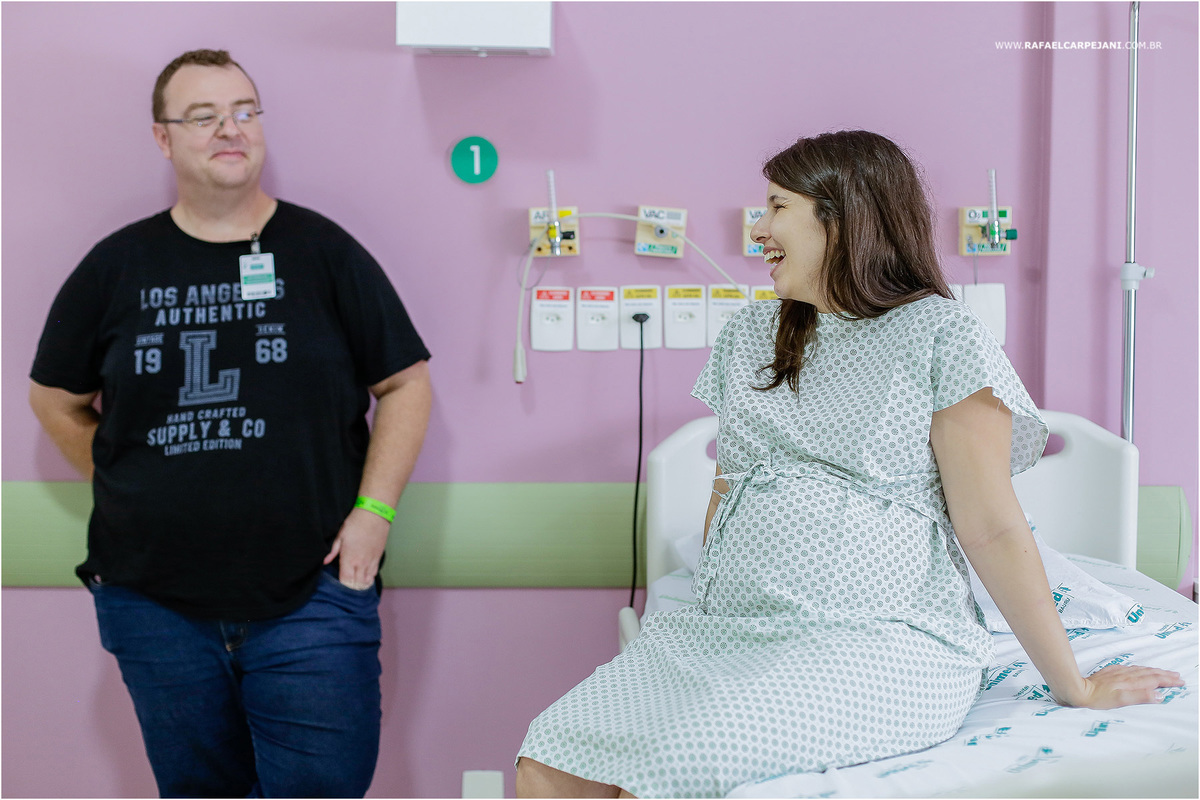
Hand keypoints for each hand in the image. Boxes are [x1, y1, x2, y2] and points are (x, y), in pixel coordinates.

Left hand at [323, 507, 390, 589]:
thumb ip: (333, 551)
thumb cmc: (355, 523)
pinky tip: (364, 576)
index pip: (346, 581)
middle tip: (346, 584)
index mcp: (349, 559)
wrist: (374, 515)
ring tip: (355, 582)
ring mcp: (371, 562)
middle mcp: (361, 563)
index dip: (342, 585)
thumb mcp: (340, 536)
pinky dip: (369, 578)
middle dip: (351, 587)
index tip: (339, 582)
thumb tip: (324, 562)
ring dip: (360, 584)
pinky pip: (374, 574)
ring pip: (366, 581)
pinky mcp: (378, 558)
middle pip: (356, 584)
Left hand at [1064, 664, 1184, 708]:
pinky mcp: (1109, 672)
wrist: (1077, 690)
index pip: (1154, 680)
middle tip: (1177, 676)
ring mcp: (1117, 673)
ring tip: (1163, 672)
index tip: (1179, 681)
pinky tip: (1138, 670)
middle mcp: (1125, 675)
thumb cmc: (1097, 699)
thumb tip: (1159, 695)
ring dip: (1154, 671)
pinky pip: (1129, 668)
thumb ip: (1140, 697)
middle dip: (1164, 675)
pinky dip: (1139, 669)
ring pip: (1140, 670)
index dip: (1168, 681)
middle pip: (1149, 673)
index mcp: (1130, 683)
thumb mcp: (1121, 701)